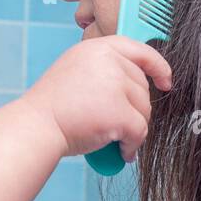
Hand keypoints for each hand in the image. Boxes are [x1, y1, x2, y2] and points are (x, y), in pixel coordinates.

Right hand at [21, 35, 171, 162]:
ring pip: (144, 110)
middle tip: (117, 125)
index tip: (166, 81)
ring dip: (134, 129)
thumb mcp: (75, 72)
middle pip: (142, 86)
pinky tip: (120, 152)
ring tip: (113, 139)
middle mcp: (107, 60)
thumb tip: (134, 86)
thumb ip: (103, 71)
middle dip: (136, 109)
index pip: (138, 50)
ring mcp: (115, 85)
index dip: (157, 66)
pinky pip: (140, 131)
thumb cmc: (51, 108)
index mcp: (95, 48)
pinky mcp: (119, 112)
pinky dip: (132, 146)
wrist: (34, 127)